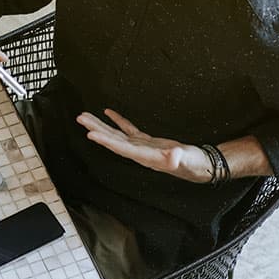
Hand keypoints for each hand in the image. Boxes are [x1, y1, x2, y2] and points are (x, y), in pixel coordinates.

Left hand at [76, 109, 211, 182]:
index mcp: (144, 156)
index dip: (105, 140)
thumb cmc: (191, 163)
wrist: (198, 165)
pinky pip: (128, 129)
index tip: (90, 133)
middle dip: (96, 129)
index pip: (120, 147)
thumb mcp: (185, 159)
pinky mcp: (146, 141)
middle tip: (80, 119)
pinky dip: (118, 121)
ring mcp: (141, 146)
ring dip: (101, 125)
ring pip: (116, 134)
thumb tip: (173, 156)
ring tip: (86, 116)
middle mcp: (138, 152)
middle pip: (112, 140)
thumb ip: (177, 158)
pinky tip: (109, 113)